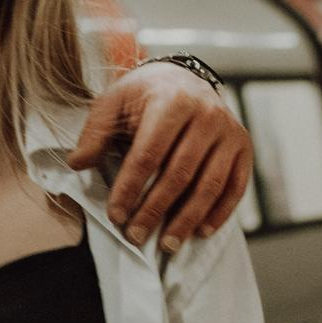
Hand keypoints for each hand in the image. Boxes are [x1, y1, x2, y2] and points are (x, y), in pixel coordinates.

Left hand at [67, 61, 253, 254]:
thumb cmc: (142, 95)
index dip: (130, 188)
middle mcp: (206, 116)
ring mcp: (229, 132)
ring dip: (187, 219)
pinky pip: (235, 186)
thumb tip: (77, 164)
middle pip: (179, 173)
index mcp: (171, 102)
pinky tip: (200, 231)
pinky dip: (219, 212)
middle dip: (155, 210)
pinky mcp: (244, 147)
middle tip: (135, 237)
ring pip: (209, 185)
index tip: (116, 216)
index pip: (148, 154)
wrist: (182, 78)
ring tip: (168, 244)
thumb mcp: (112, 103)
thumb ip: (95, 133)